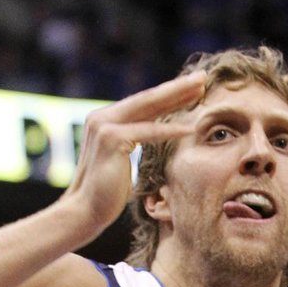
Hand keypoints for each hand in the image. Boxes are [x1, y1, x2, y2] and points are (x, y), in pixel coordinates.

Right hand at [61, 71, 205, 238]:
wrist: (84, 210)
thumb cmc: (106, 191)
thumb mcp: (122, 157)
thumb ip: (134, 139)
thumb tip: (155, 130)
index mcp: (105, 119)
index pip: (144, 103)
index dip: (170, 93)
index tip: (194, 86)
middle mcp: (102, 117)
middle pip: (148, 98)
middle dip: (177, 87)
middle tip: (203, 76)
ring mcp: (104, 125)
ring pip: (148, 108)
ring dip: (177, 97)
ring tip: (201, 91)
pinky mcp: (111, 139)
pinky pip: (147, 132)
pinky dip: (170, 130)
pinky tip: (190, 128)